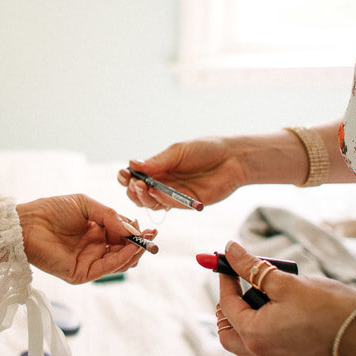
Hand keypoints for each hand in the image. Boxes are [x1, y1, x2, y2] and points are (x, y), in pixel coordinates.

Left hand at [16, 194, 156, 283]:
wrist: (27, 223)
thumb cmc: (52, 210)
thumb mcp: (86, 205)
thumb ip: (110, 215)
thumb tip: (131, 228)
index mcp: (96, 232)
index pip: (123, 235)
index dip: (136, 232)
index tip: (148, 228)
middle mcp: (94, 248)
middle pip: (125, 251)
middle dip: (140, 244)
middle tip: (151, 236)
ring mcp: (89, 262)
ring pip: (119, 262)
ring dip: (134, 252)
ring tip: (143, 241)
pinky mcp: (81, 273)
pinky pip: (107, 268)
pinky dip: (121, 259)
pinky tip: (130, 248)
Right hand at [118, 137, 246, 209]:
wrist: (232, 158)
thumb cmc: (205, 150)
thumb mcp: (178, 152)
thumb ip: (157, 161)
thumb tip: (132, 163)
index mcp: (159, 168)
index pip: (137, 176)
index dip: (127, 177)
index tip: (122, 174)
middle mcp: (164, 183)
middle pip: (140, 194)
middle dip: (133, 190)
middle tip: (133, 183)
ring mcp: (175, 195)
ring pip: (152, 203)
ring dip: (144, 197)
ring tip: (142, 187)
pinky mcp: (188, 204)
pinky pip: (170, 205)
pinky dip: (161, 200)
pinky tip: (157, 192)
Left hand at [214, 241, 355, 355]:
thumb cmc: (330, 307)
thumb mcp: (286, 282)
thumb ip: (253, 268)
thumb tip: (230, 250)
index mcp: (255, 336)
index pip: (227, 305)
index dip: (226, 280)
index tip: (230, 262)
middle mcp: (262, 355)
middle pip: (228, 331)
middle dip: (229, 305)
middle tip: (240, 281)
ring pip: (245, 341)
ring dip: (245, 317)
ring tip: (263, 292)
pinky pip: (264, 346)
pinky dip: (262, 327)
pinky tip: (278, 308)